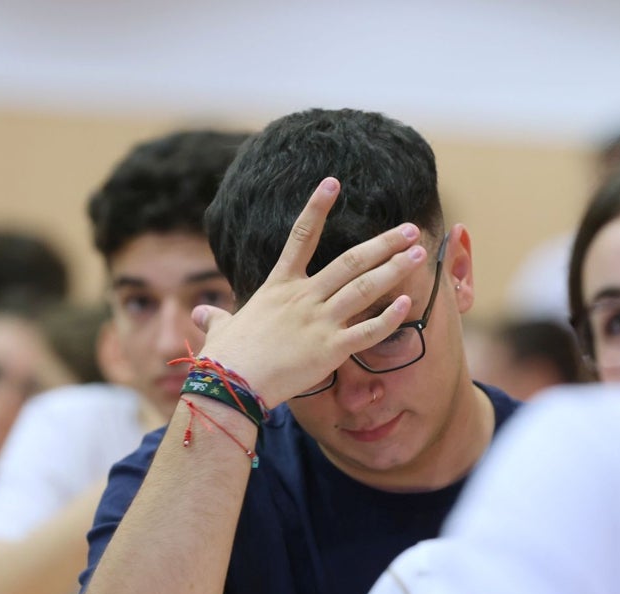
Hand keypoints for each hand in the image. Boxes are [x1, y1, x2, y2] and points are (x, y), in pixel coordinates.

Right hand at [193, 177, 423, 406]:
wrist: (230, 384)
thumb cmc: (224, 358)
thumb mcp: (220, 330)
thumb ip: (218, 319)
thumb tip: (200, 315)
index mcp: (279, 286)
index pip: (300, 236)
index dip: (317, 207)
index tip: (333, 182)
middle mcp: (303, 297)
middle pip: (351, 261)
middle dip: (383, 243)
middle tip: (409, 229)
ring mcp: (319, 322)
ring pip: (365, 287)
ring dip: (394, 269)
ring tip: (418, 253)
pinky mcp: (331, 349)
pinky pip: (368, 331)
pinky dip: (390, 317)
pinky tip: (409, 302)